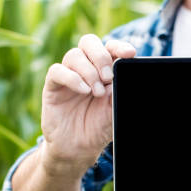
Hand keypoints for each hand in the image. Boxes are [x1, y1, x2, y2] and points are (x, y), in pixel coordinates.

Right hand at [40, 34, 135, 176]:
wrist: (80, 148)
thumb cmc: (100, 127)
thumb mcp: (118, 108)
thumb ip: (124, 90)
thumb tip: (137, 76)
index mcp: (105, 70)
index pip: (110, 47)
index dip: (119, 46)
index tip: (130, 54)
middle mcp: (86, 68)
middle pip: (89, 42)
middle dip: (101, 56)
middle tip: (108, 77)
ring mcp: (69, 75)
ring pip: (74, 54)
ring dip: (88, 71)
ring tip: (97, 92)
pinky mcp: (53, 86)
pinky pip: (57, 70)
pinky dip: (72, 78)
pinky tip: (84, 91)